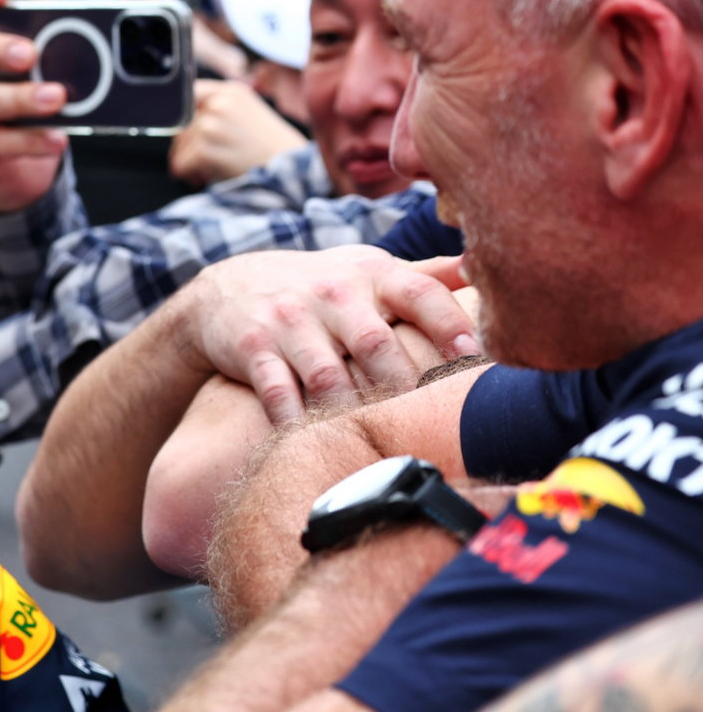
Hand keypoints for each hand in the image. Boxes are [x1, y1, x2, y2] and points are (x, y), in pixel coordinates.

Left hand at [171, 80, 308, 185]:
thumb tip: (184, 116)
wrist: (290, 171)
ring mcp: (211, 125)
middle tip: (202, 161)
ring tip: (207, 171)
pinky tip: (204, 178)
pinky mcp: (205, 149)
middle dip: (187, 146)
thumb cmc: (270, 147)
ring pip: (179, 146)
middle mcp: (219, 103)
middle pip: (181, 124)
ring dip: (188, 162)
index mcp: (230, 91)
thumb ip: (220, 106)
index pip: (188, 94)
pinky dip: (188, 174)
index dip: (183, 116)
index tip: (185, 131)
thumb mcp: (248, 112)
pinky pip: (181, 163)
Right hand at [173, 246, 478, 423]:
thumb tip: (484, 268)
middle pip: (376, 345)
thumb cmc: (317, 285)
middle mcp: (330, 293)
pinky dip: (297, 422)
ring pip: (328, 377)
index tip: (476, 360)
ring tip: (378, 443)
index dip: (450, 325)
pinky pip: (278, 393)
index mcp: (370, 274)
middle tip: (429, 424)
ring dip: (352, 412)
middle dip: (404, 387)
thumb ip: (424, 275)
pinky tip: (316, 443)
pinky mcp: (253, 348)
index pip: (419, 293)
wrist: (227, 287)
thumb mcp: (365, 268)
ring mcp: (289, 321)